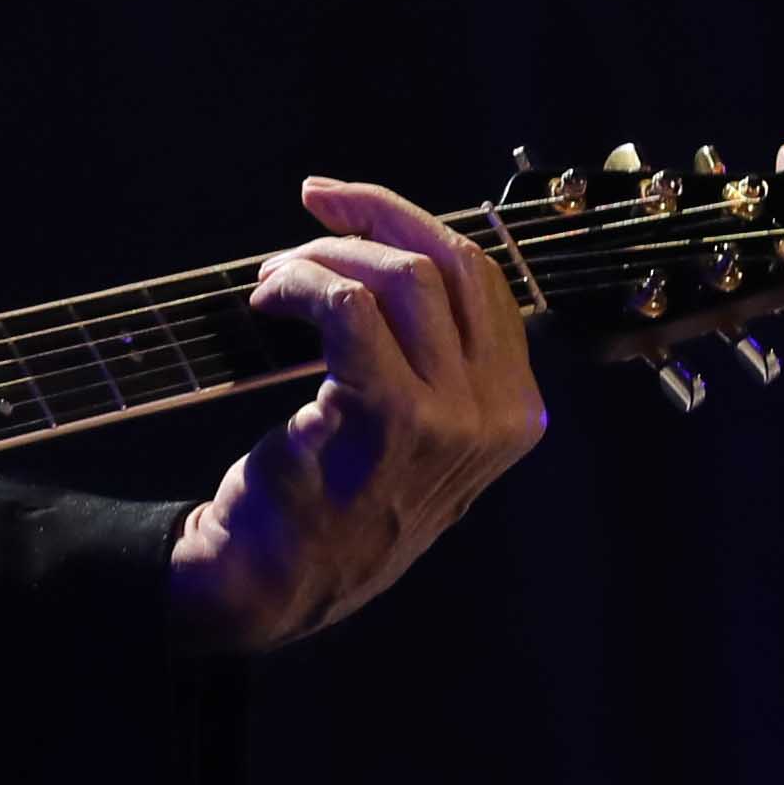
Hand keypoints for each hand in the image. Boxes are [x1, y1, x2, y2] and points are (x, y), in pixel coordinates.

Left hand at [164, 177, 550, 651]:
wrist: (278, 580)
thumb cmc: (335, 494)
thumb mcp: (419, 432)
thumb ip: (432, 358)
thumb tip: (389, 250)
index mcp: (516, 409)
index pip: (484, 279)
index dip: (413, 224)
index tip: (349, 207)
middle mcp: (499, 414)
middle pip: (453, 263)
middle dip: (377, 216)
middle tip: (313, 204)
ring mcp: (448, 420)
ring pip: (402, 278)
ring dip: (325, 256)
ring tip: (274, 278)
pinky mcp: (385, 418)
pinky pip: (347, 308)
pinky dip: (300, 283)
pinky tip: (267, 301)